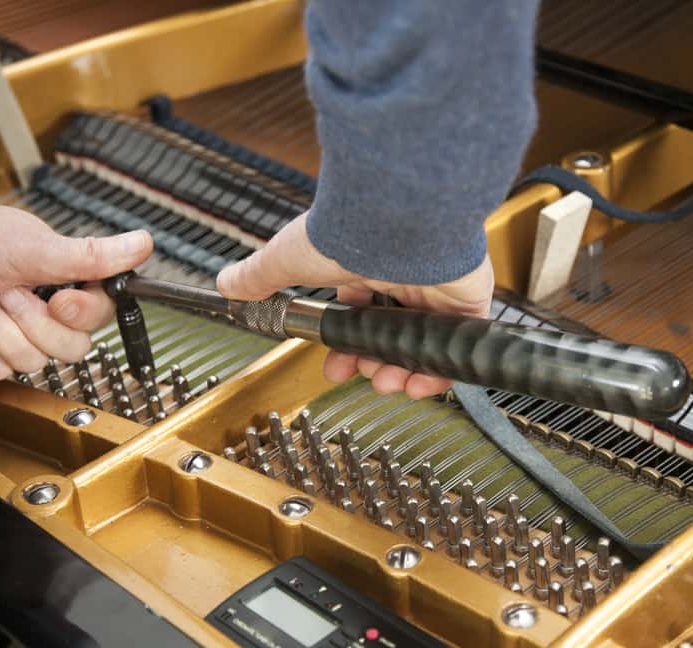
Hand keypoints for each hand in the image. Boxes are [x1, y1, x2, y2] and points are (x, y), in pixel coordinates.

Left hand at [0, 200, 152, 378]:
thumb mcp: (32, 247)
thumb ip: (91, 255)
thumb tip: (144, 243)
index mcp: (60, 275)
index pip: (100, 311)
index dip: (82, 312)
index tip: (60, 299)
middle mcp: (41, 307)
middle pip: (71, 345)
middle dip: (30, 322)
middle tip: (5, 292)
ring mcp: (13, 334)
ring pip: (33, 361)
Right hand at [217, 213, 493, 397]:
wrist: (394, 218)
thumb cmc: (345, 231)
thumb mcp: (286, 259)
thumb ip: (257, 277)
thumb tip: (225, 284)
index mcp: (364, 270)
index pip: (356, 319)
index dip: (344, 348)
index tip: (333, 367)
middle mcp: (402, 279)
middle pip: (388, 337)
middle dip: (370, 365)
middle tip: (359, 378)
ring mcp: (436, 290)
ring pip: (421, 346)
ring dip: (400, 372)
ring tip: (386, 383)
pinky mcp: (467, 300)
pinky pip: (458, 346)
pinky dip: (439, 370)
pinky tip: (419, 383)